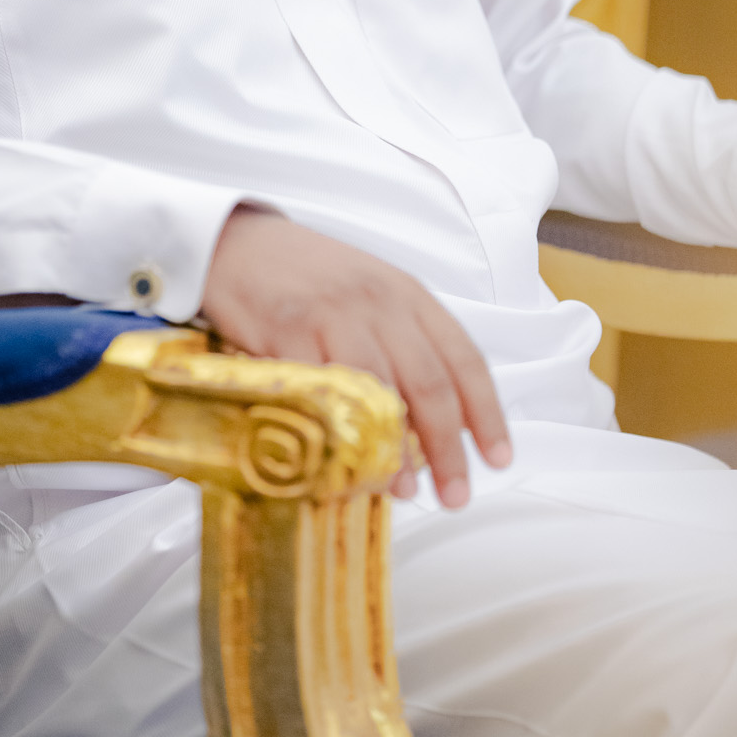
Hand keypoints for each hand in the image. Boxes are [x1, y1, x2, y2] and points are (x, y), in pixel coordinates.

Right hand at [201, 208, 511, 507]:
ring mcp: (334, 313)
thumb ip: (401, 347)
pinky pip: (320, 388)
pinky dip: (335, 430)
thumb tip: (425, 430)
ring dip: (396, 447)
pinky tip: (343, 461)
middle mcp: (381, 302)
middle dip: (448, 446)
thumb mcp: (370, 296)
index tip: (498, 459)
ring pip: (380, 389)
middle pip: (429, 382)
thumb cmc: (309, 278)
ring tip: (404, 489)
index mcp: (409, 296)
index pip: (464, 358)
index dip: (487, 413)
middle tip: (455, 494)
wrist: (239, 242)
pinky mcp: (288, 328)